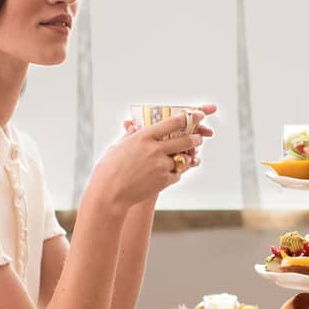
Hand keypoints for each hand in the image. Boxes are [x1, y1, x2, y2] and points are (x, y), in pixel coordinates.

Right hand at [90, 110, 206, 208]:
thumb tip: (133, 126)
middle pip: (185, 140)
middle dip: (195, 138)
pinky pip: (177, 175)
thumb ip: (129, 135)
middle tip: (199, 138)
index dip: (188, 118)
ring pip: (183, 159)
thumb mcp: (118, 147)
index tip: (196, 115)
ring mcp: (160, 166)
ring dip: (188, 158)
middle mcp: (155, 149)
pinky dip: (176, 173)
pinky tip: (173, 172)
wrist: (109, 193)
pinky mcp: (163, 181)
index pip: (172, 123)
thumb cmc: (109, 169)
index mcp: (144, 137)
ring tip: (190, 156)